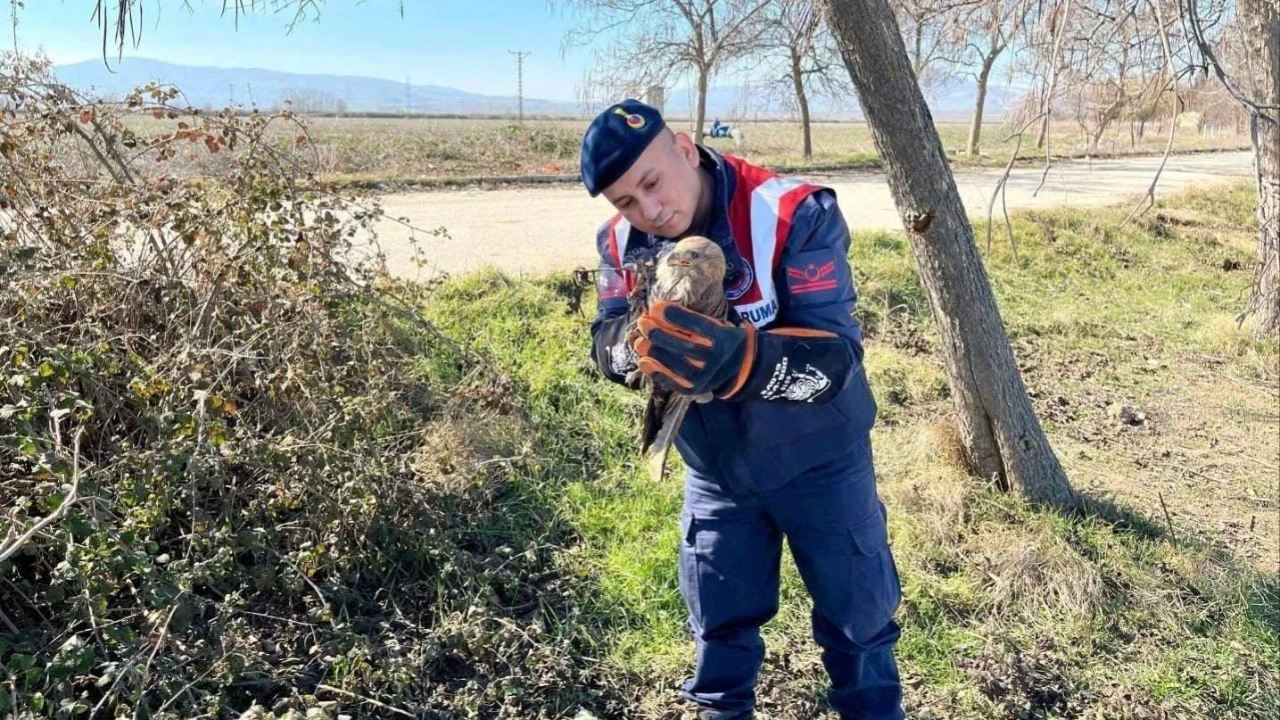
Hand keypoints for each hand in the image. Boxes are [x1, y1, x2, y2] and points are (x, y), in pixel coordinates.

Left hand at [633, 301, 755, 397]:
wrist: (739, 369)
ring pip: (671, 362)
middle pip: (679, 344)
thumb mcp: (715, 324)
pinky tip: (643, 361)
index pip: (693, 324)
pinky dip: (654, 370)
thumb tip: (657, 312)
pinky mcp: (692, 389)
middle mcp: (713, 359)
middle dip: (656, 331)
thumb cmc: (721, 339)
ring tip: (639, 341)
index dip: (671, 315)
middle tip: (643, 322)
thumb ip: (692, 319)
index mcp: (722, 337)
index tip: (655, 307)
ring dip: (651, 350)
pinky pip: (669, 380)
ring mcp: (703, 377)